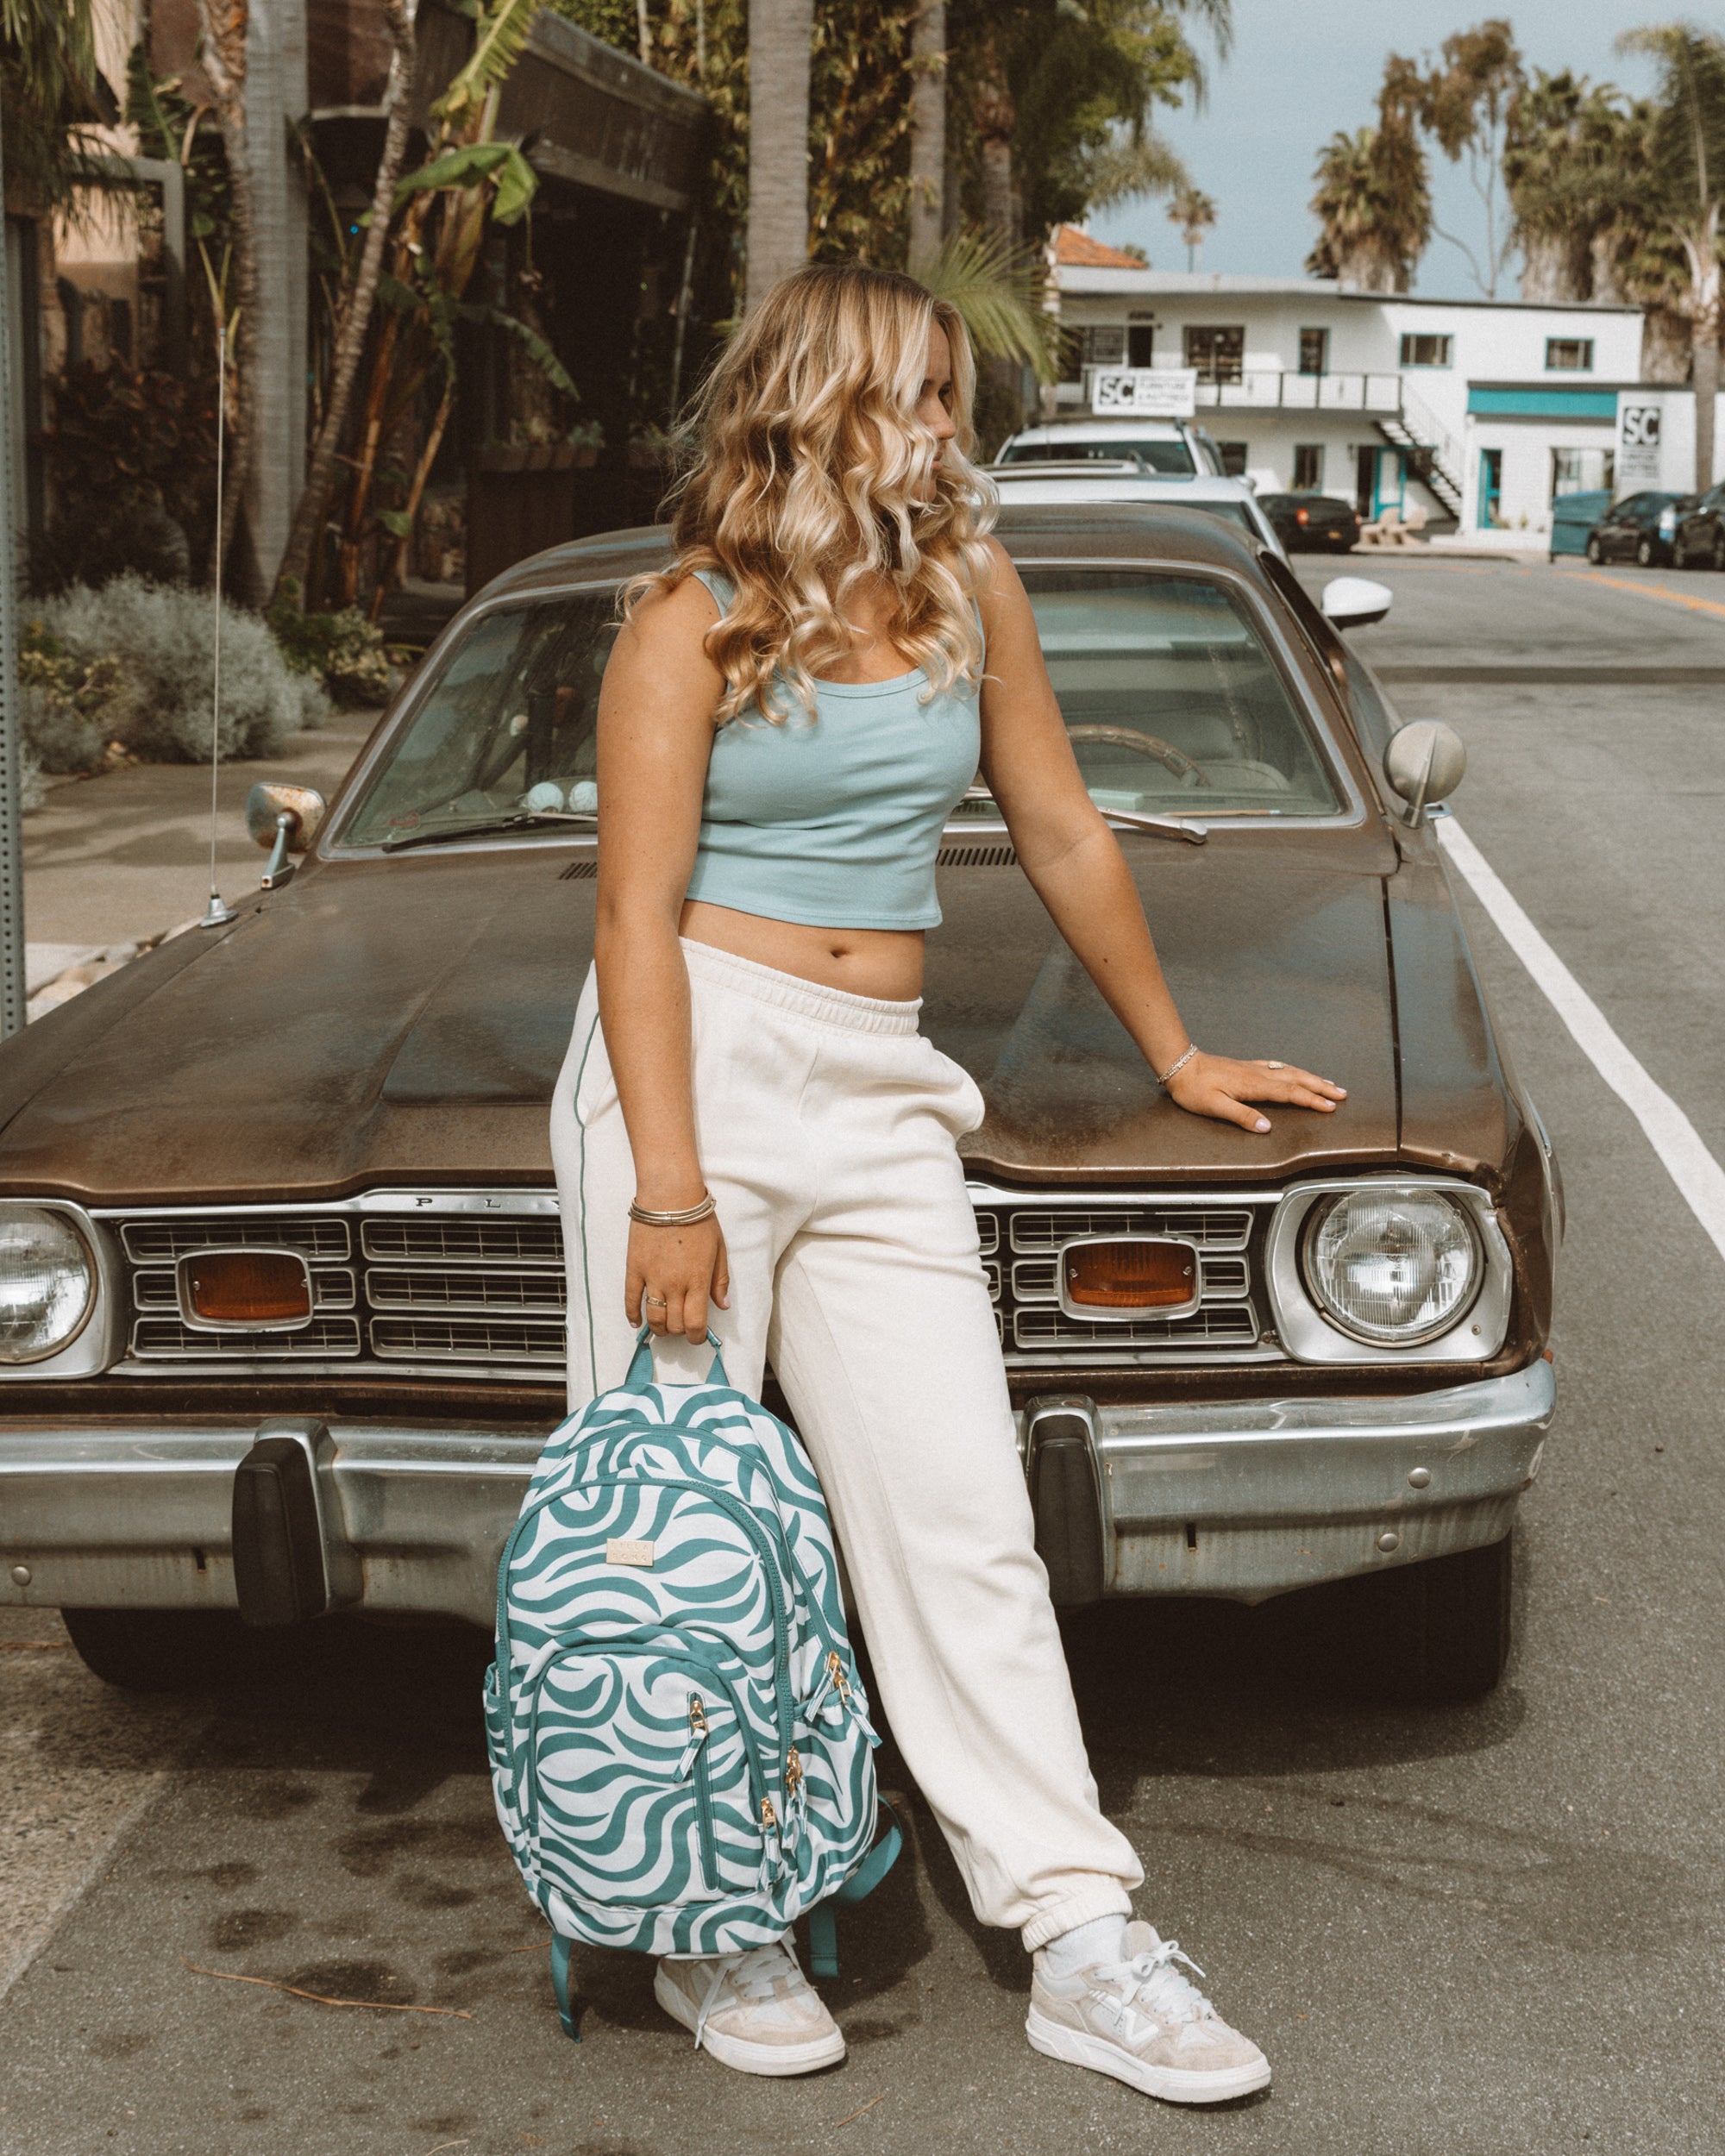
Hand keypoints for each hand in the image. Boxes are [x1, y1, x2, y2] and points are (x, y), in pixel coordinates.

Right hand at [626, 1214, 729, 1342]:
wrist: (669, 1196)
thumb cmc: (698, 1219)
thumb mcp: (719, 1249)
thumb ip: (720, 1280)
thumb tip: (721, 1306)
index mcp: (697, 1281)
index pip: (695, 1324)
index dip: (697, 1337)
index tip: (698, 1336)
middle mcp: (674, 1285)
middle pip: (675, 1325)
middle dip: (681, 1331)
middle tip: (683, 1325)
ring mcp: (652, 1278)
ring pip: (653, 1318)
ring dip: (659, 1328)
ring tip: (664, 1326)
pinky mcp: (634, 1269)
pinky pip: (630, 1299)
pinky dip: (632, 1315)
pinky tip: (636, 1322)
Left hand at [1165, 1051, 1345, 1134]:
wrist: (1180, 1065)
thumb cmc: (1194, 1089)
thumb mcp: (1214, 1107)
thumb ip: (1242, 1116)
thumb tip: (1266, 1127)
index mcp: (1253, 1086)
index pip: (1289, 1093)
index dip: (1311, 1100)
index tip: (1329, 1107)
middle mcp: (1258, 1074)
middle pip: (1296, 1079)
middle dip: (1320, 1087)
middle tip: (1342, 1093)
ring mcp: (1253, 1069)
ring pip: (1290, 1071)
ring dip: (1311, 1077)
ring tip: (1329, 1083)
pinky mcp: (1247, 1066)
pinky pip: (1278, 1067)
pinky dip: (1294, 1070)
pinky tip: (1297, 1071)